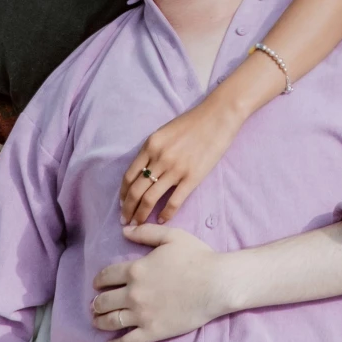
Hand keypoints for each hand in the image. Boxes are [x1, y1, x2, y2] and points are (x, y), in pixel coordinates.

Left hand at [92, 226, 231, 341]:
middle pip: (103, 301)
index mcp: (136, 270)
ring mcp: (141, 315)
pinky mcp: (152, 332)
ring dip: (99, 322)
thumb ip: (146, 233)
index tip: (97, 284)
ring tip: (97, 322)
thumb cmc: (197, 257)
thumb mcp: (172, 237)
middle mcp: (133, 293)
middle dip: (96, 303)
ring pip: (110, 321)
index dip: (98, 280)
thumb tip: (124, 230)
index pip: (106, 276)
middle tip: (96, 305)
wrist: (216, 284)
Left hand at [121, 97, 245, 225]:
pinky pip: (174, 201)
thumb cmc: (192, 122)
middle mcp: (159, 158)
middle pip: (136, 191)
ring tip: (138, 225)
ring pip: (150, 199)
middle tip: (125, 221)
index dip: (123, 194)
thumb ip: (152, 150)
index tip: (122, 205)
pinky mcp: (192, 177)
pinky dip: (165, 214)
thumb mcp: (164, 132)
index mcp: (150, 145)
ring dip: (141, 215)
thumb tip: (142, 173)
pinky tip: (161, 220)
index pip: (129, 176)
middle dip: (128, 210)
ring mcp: (176, 169)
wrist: (218, 117)